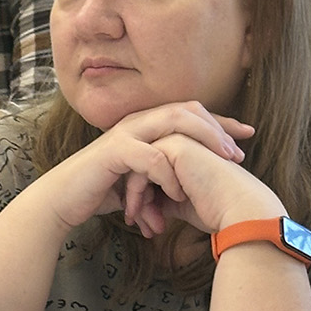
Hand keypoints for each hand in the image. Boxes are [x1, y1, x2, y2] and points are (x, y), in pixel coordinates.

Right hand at [31, 101, 253, 236]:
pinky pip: (151, 156)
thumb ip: (163, 174)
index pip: (190, 113)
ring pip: (173, 123)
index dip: (221, 122)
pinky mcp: (114, 152)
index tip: (248, 134)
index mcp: (145, 125)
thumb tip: (192, 185)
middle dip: (218, 129)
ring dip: (201, 143)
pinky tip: (179, 192)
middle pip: (187, 110)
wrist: (63, 200)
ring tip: (220, 164)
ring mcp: (125, 133)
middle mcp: (137, 121)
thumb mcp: (140, 179)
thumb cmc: (100, 191)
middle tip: (238, 152)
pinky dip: (169, 173)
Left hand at [130, 131, 285, 238]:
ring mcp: (178, 136)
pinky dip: (137, 195)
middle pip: (139, 165)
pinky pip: (141, 169)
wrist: (238, 211)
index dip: (140, 194)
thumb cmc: (215, 210)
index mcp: (184, 149)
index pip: (148, 168)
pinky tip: (146, 217)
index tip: (138, 220)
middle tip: (132, 222)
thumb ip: (161, 196)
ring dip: (133, 198)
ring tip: (136, 223)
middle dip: (133, 196)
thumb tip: (143, 205)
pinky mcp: (176, 144)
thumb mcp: (180, 202)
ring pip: (137, 166)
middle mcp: (180, 138)